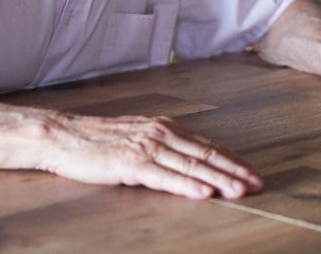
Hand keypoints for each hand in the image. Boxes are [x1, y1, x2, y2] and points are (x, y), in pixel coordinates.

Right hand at [38, 113, 261, 198]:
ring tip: (240, 190)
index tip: (253, 173)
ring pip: (191, 166)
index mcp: (166, 127)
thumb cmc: (98, 140)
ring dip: (219, 179)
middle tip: (258, 184)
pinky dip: (187, 185)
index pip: (207, 145)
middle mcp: (161, 133)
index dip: (233, 160)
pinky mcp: (130, 163)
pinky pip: (165, 176)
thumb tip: (190, 161)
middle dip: (235, 170)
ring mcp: (147, 147)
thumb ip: (165, 147)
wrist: (62, 135)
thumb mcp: (138, 137)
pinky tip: (203, 193)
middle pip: (206, 154)